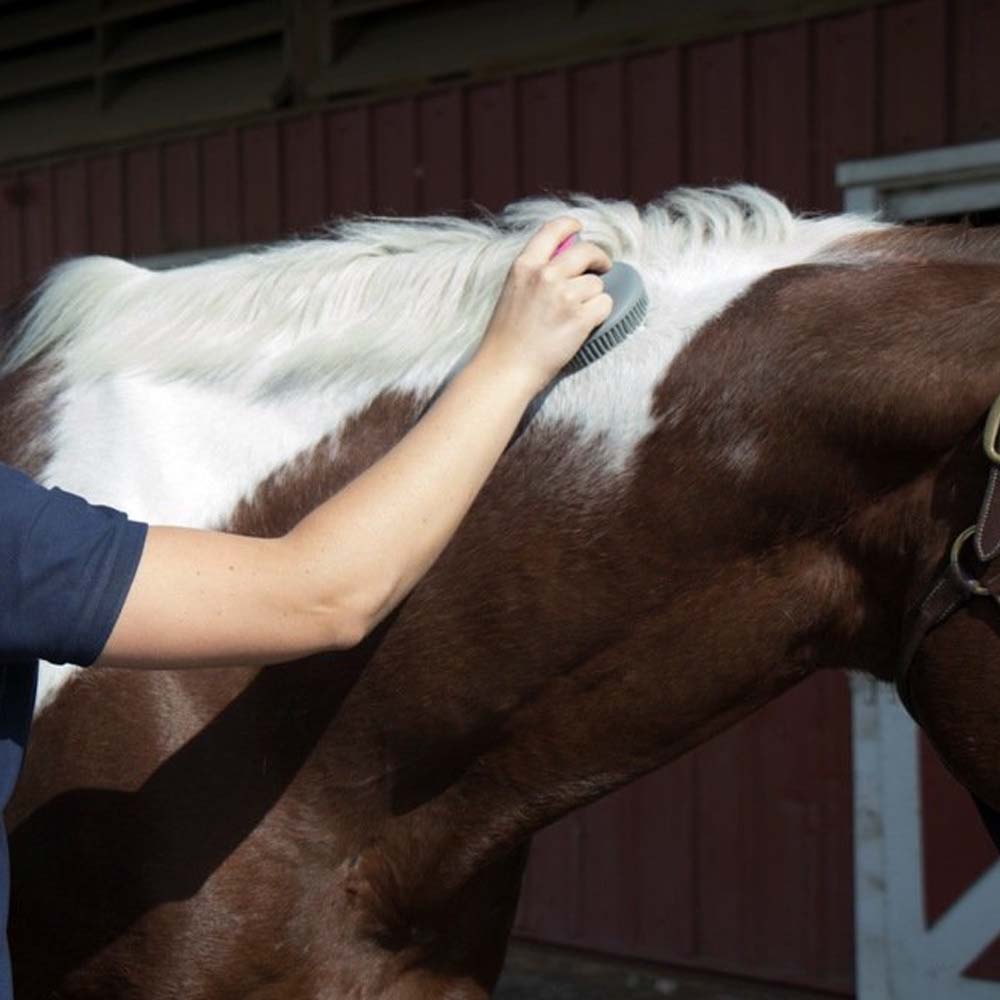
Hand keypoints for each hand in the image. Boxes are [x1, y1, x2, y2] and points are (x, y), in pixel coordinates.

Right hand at [477, 217, 613, 392]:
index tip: (579, 229)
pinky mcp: (580, 319)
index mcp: (525, 265)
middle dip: (599, 258)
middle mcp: (545, 275)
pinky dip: (599, 315)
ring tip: (575, 314)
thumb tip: (565, 257)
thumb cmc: (507, 335)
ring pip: (597, 283)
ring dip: (593, 296)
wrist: (506, 368)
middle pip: (587, 251)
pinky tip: (583, 326)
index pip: (554, 229)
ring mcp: (564, 296)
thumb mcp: (513, 290)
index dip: (571, 226)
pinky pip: (604, 305)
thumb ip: (535, 271)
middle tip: (602, 267)